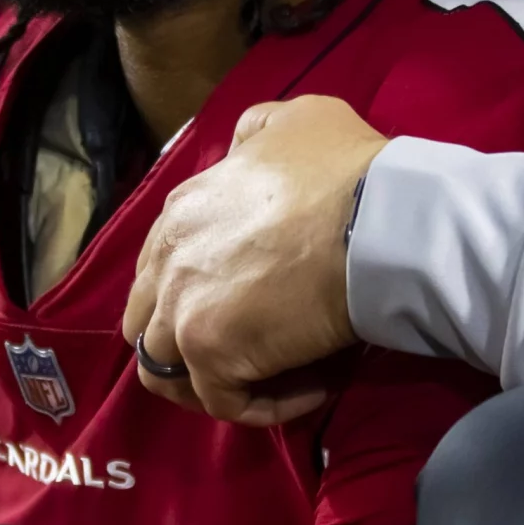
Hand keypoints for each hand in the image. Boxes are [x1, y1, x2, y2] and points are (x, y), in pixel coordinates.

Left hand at [123, 95, 387, 424]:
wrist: (376, 218)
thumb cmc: (346, 169)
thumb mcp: (293, 118)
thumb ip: (254, 134)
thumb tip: (242, 150)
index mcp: (180, 210)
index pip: (159, 267)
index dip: (199, 291)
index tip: (256, 299)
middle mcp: (168, 258)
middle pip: (147, 324)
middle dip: (188, 342)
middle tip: (249, 348)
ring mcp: (182, 309)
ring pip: (167, 372)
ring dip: (217, 380)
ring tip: (273, 376)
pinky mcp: (210, 353)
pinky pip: (225, 403)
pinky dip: (265, 406)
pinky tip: (313, 387)